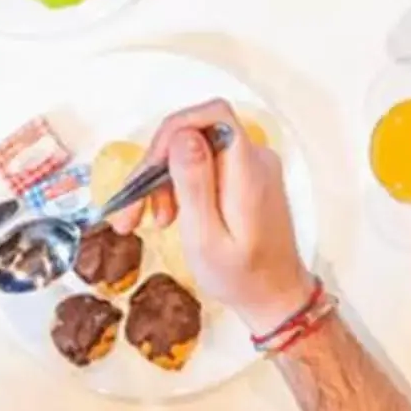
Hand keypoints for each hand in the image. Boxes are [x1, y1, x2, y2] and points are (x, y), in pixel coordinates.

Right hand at [122, 100, 314, 331]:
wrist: (274, 295)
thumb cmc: (241, 277)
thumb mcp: (206, 238)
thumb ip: (194, 184)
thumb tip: (183, 135)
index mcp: (248, 173)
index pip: (213, 115)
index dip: (174, 130)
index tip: (150, 169)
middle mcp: (255, 160)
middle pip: (196, 132)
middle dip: (158, 165)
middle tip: (136, 209)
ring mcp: (252, 166)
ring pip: (195, 149)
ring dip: (165, 179)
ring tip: (155, 220)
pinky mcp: (245, 177)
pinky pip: (205, 164)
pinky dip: (181, 185)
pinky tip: (171, 215)